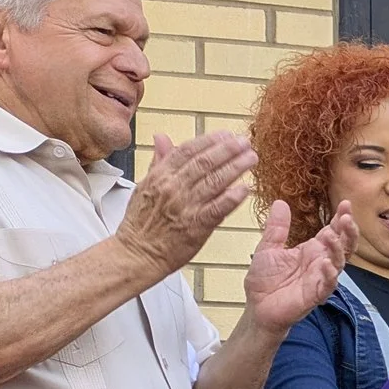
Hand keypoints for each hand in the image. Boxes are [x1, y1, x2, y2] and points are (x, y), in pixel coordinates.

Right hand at [115, 131, 256, 277]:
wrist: (137, 254)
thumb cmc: (141, 223)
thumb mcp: (144, 186)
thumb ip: (158, 162)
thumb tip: (162, 137)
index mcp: (160, 176)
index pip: (187, 151)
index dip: (209, 140)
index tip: (225, 134)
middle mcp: (173, 188)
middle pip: (204, 162)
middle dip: (227, 149)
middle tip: (244, 142)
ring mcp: (186, 206)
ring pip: (214, 181)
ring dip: (236, 167)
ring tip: (251, 158)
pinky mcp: (197, 225)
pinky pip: (218, 207)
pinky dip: (232, 197)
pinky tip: (246, 188)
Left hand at [244, 199, 354, 334]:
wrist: (256, 307)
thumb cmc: (264, 281)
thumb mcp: (268, 248)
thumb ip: (277, 227)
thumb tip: (280, 202)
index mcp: (311, 250)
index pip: (333, 231)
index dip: (340, 218)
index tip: (345, 204)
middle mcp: (320, 263)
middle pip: (344, 245)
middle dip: (348, 231)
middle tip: (347, 217)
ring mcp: (320, 279)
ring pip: (340, 262)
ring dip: (339, 249)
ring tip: (333, 235)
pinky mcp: (315, 295)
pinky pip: (328, 285)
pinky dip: (330, 275)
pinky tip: (326, 264)